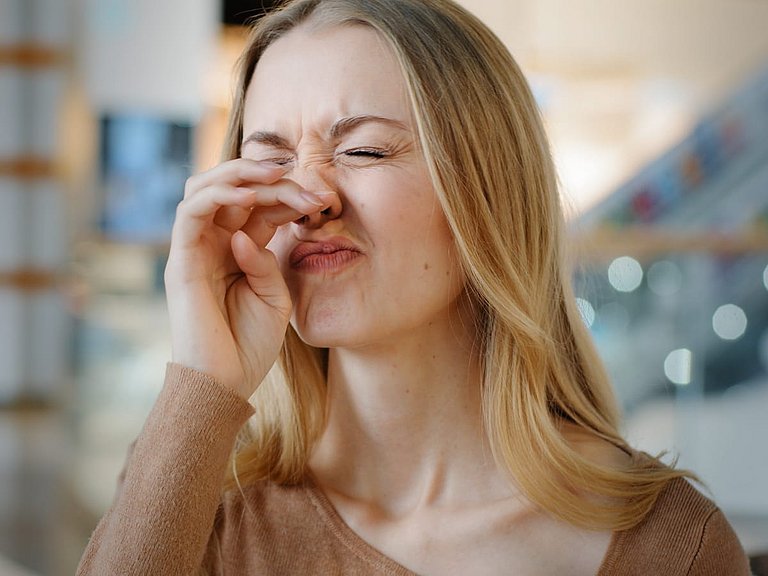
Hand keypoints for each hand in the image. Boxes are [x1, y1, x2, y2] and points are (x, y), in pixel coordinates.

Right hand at [164, 159, 332, 397]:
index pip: (262, 206)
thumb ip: (266, 262)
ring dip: (241, 173)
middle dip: (272, 178)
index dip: (291, 196)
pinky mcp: (181, 259)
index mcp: (241, 249)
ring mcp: (196, 249)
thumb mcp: (275, 296)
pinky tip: (249, 194)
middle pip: (236, 189)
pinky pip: (191, 212)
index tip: (325, 200)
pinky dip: (218, 194)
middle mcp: (216, 243)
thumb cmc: (251, 343)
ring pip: (205, 187)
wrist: (226, 382)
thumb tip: (246, 235)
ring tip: (277, 173)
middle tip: (307, 186)